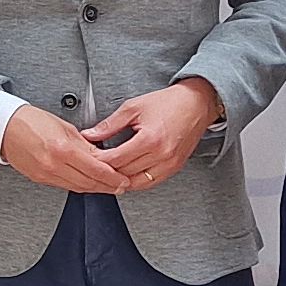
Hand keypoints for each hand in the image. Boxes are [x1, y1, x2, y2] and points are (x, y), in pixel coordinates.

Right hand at [0, 101, 127, 191]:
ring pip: (77, 187)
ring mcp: (45, 174)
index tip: (123, 179)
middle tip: (121, 186)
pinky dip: (79, 185)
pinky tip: (87, 183)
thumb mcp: (65, 127)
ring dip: (94, 188)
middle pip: (88, 183)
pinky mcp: (39, 179)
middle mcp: (54, 165)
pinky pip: (64, 186)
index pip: (95, 169)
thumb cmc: (33, 121)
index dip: (113, 177)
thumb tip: (102, 157)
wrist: (5, 127)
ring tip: (108, 187)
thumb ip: (85, 145)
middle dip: (107, 186)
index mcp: (63, 149)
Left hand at [85, 78, 223, 190]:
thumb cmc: (168, 103)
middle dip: (106, 170)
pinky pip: (150, 183)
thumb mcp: (133, 108)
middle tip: (93, 165)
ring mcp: (169, 164)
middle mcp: (161, 155)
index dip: (98, 160)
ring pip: (136, 183)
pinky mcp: (174, 168)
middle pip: (124, 173)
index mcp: (150, 139)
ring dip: (120, 180)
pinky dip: (135, 182)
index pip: (116, 159)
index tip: (88, 157)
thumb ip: (110, 125)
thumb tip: (90, 135)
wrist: (196, 104)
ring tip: (107, 173)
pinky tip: (125, 176)